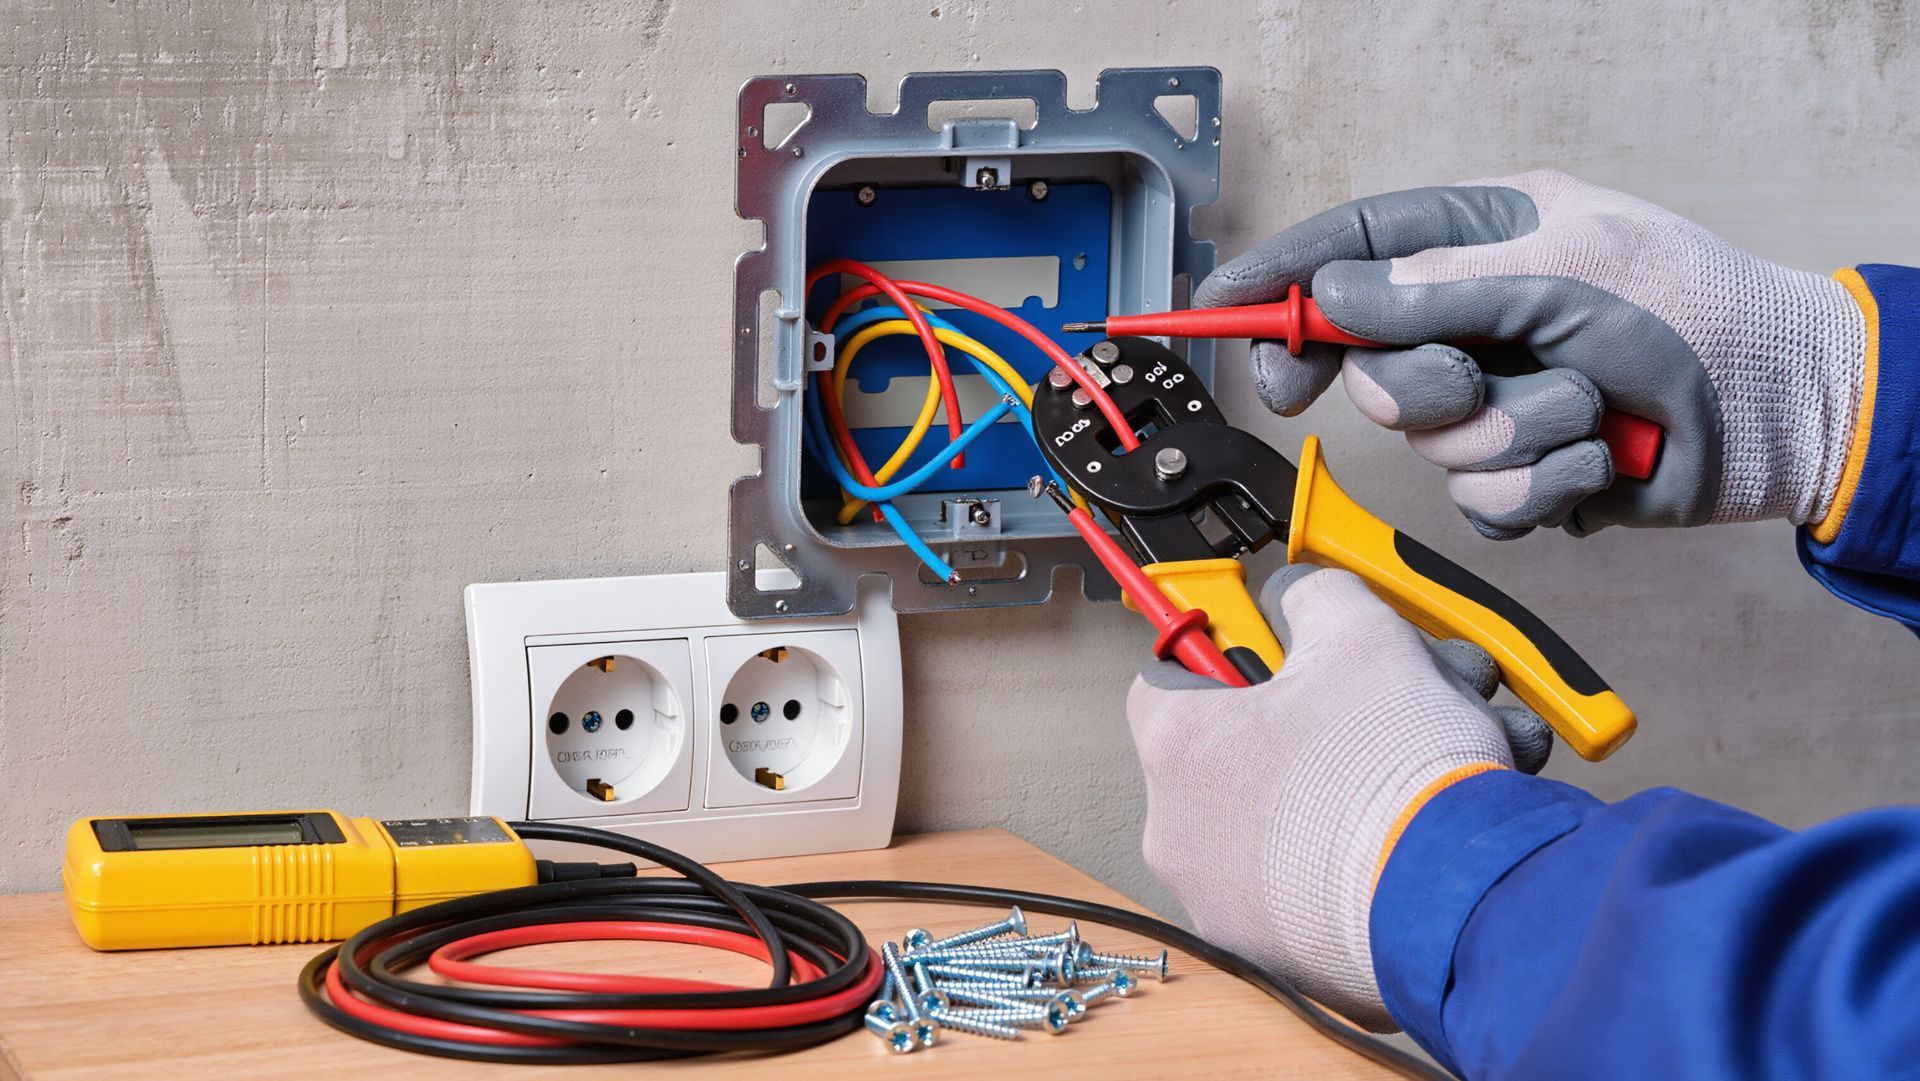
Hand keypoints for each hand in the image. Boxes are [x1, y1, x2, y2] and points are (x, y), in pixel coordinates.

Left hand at [1127, 565, 1550, 1029]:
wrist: (1454, 902)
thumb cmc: (1392, 774)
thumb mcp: (1361, 634)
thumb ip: (1316, 598)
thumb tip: (1304, 597)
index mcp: (1177, 745)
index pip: (1165, 678)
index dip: (1223, 655)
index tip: (1268, 652)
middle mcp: (1179, 832)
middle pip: (1235, 753)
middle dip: (1307, 726)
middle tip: (1373, 714)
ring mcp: (1223, 904)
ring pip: (1279, 823)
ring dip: (1341, 789)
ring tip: (1423, 770)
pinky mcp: (1278, 957)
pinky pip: (1307, 890)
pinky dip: (1352, 861)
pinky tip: (1416, 835)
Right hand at [1196, 170, 1866, 537]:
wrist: (1782, 410)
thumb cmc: (1695, 309)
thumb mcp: (1566, 267)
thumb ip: (1438, 286)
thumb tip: (1334, 298)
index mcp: (1476, 244)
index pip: (1345, 254)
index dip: (1274, 283)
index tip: (1217, 311)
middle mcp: (1473, 322)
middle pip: (1371, 365)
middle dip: (1423, 387)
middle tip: (1478, 376)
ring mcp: (1494, 402)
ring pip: (1430, 445)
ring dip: (1511, 436)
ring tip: (1586, 408)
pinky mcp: (1521, 475)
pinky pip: (1481, 502)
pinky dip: (1542, 487)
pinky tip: (1597, 458)